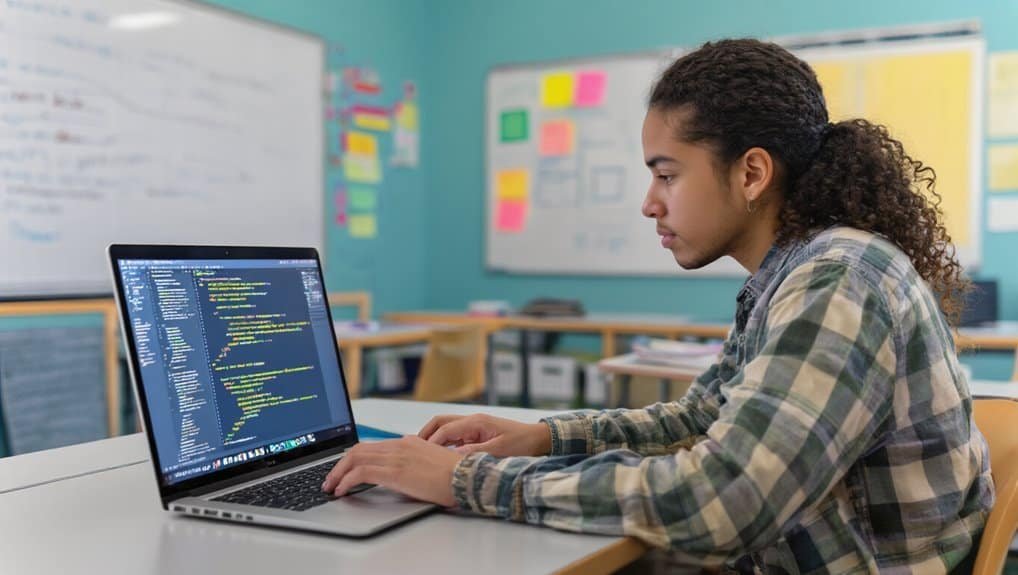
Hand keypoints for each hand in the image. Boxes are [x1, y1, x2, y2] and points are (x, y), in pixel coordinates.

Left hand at [321, 436, 461, 506]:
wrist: (468, 478)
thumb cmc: (456, 476)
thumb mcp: (431, 464)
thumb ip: (414, 463)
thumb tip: (401, 473)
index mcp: (409, 442)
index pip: (372, 445)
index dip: (353, 458)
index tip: (344, 469)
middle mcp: (400, 445)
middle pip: (359, 449)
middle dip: (339, 465)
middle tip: (330, 479)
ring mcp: (397, 456)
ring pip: (355, 458)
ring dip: (338, 473)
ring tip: (331, 486)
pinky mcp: (395, 471)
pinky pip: (361, 473)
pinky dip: (346, 480)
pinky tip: (341, 490)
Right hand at [419, 414, 551, 456]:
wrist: (538, 439)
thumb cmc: (523, 443)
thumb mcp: (500, 450)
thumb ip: (476, 453)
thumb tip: (454, 457)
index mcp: (476, 422)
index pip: (446, 429)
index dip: (431, 441)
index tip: (421, 454)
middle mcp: (472, 421)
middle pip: (441, 423)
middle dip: (425, 434)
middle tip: (413, 448)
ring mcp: (474, 427)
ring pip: (446, 429)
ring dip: (433, 439)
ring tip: (421, 453)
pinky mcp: (477, 435)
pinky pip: (455, 437)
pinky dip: (444, 444)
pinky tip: (438, 456)